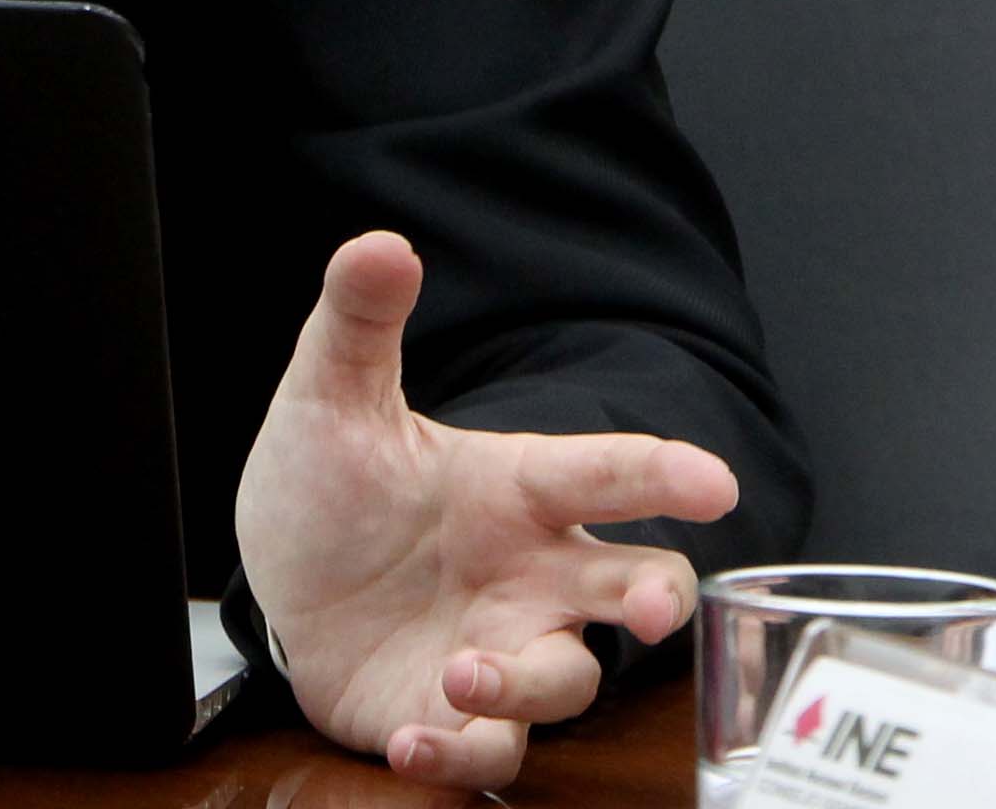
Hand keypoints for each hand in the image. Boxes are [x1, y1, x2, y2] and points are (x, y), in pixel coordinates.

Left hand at [235, 232, 738, 790]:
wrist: (280, 577)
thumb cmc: (336, 484)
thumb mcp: (332, 396)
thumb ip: (359, 323)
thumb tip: (380, 242)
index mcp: (517, 489)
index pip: (607, 472)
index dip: (665, 473)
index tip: (714, 481)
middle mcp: (531, 575)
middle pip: (635, 590)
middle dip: (657, 602)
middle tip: (650, 609)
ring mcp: (504, 649)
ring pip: (567, 680)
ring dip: (524, 683)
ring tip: (459, 672)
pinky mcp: (456, 717)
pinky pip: (488, 751)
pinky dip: (459, 752)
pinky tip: (413, 737)